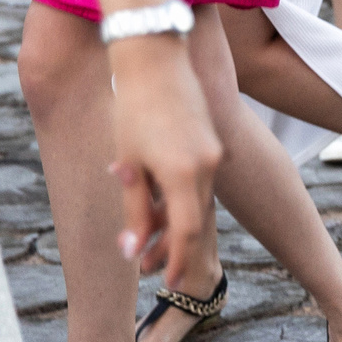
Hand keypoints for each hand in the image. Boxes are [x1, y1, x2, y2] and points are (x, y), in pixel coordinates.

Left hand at [105, 32, 221, 280]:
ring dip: (174, 221)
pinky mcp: (209, 141)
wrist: (153, 56)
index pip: (187, 232)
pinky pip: (198, 180)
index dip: (178, 261)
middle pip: (194, 219)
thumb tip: (133, 250)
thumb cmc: (133, 108)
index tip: (170, 284)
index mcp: (184, 173)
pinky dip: (180, 197)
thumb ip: (134, 209)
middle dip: (172, 247)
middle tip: (147, 267)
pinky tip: (157, 201)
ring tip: (146, 235)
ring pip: (196, 200)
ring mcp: (212, 151)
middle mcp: (207, 164)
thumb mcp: (129, 163)